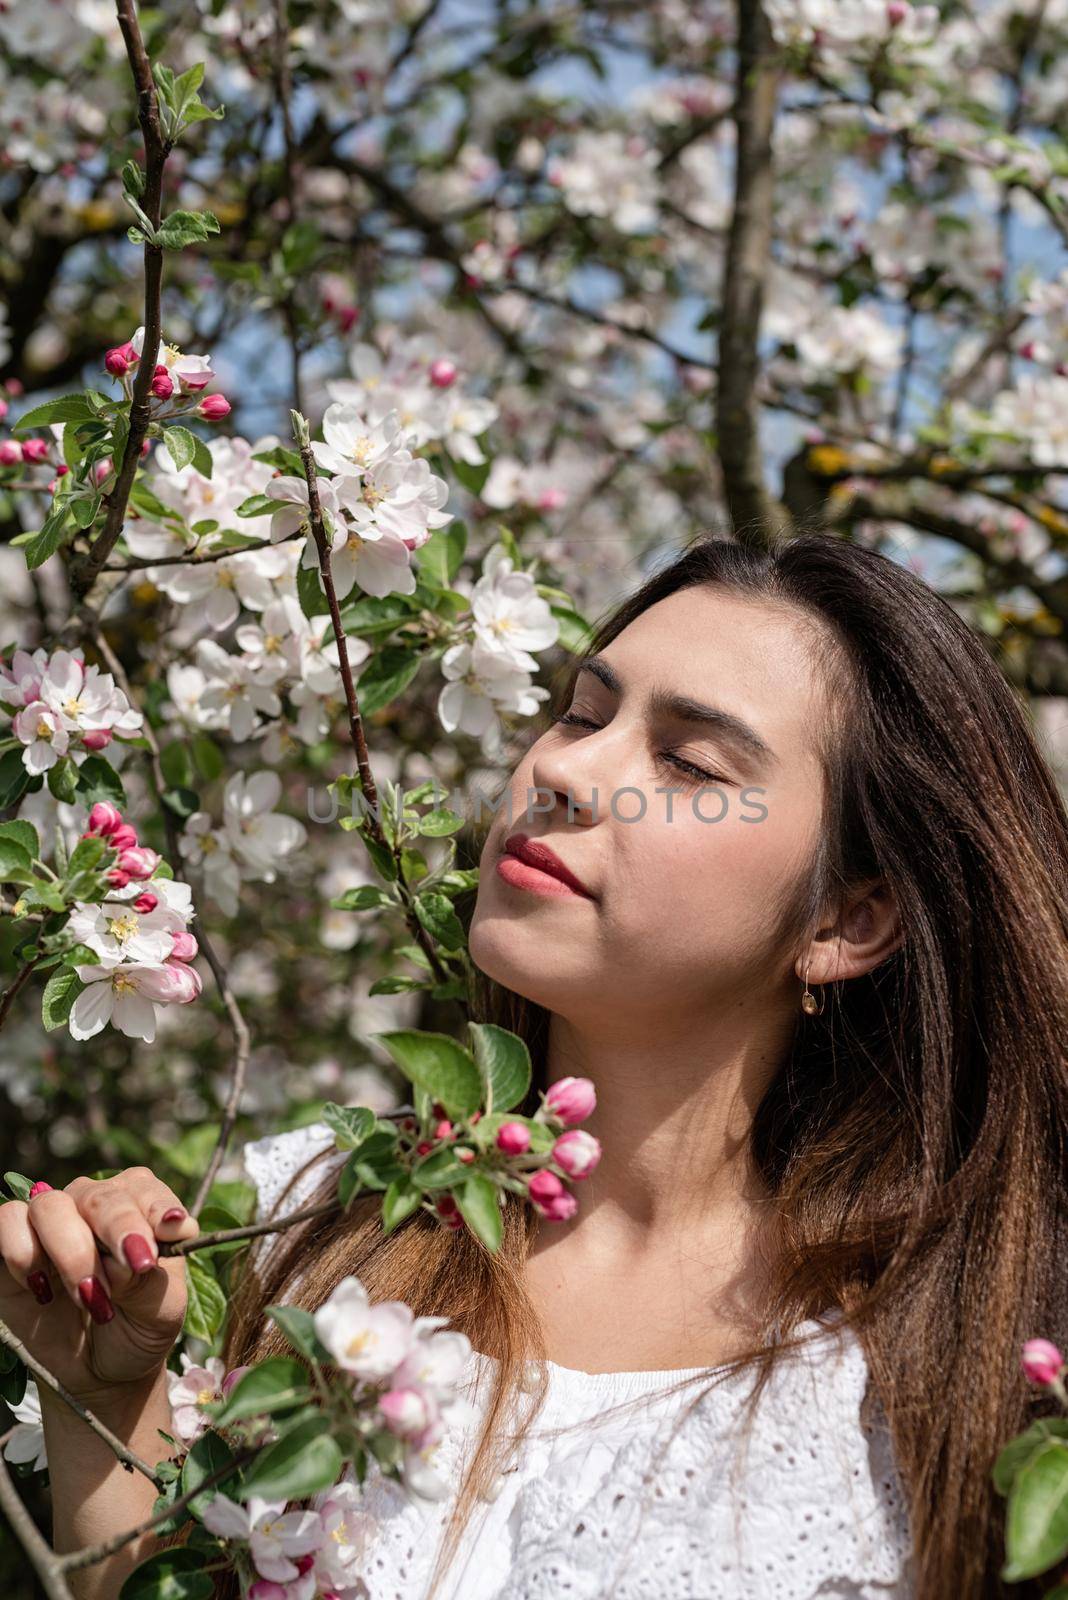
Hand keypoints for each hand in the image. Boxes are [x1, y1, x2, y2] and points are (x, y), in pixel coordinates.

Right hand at [0, 1168, 199, 1407]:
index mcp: (139, 1208)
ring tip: (88, 1297)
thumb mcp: (160, 1313)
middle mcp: (93, 1205)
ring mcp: (51, 1223)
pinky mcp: (13, 1245)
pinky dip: (22, 1252)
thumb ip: (150, 1281)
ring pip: (50, 1205)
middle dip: (119, 1228)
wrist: (97, 1373)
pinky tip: (41, 1289)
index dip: (157, 1206)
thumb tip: (134, 1254)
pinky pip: (8, 1221)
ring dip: (71, 1252)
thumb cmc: (137, 1329)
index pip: (145, 1188)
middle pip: (98, 1195)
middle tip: (137, 1265)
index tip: (174, 1228)